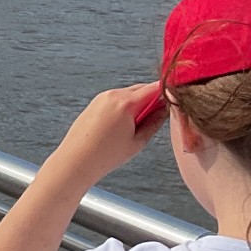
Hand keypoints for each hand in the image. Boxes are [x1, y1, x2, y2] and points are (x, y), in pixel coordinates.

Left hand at [48, 83, 166, 188]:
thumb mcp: (138, 142)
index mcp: (126, 103)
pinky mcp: (95, 102)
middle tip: (159, 116)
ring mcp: (102, 97)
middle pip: (142, 88)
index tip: (175, 100)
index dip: (167, 93)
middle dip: (153, 99)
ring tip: (138, 126)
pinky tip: (124, 125)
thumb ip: (155, 123)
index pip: (155, 88)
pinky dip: (125, 106)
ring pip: (129, 93)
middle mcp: (113, 94)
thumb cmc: (105, 156)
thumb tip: (165, 110)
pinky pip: (116, 99)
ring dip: (139, 103)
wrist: (75, 161)